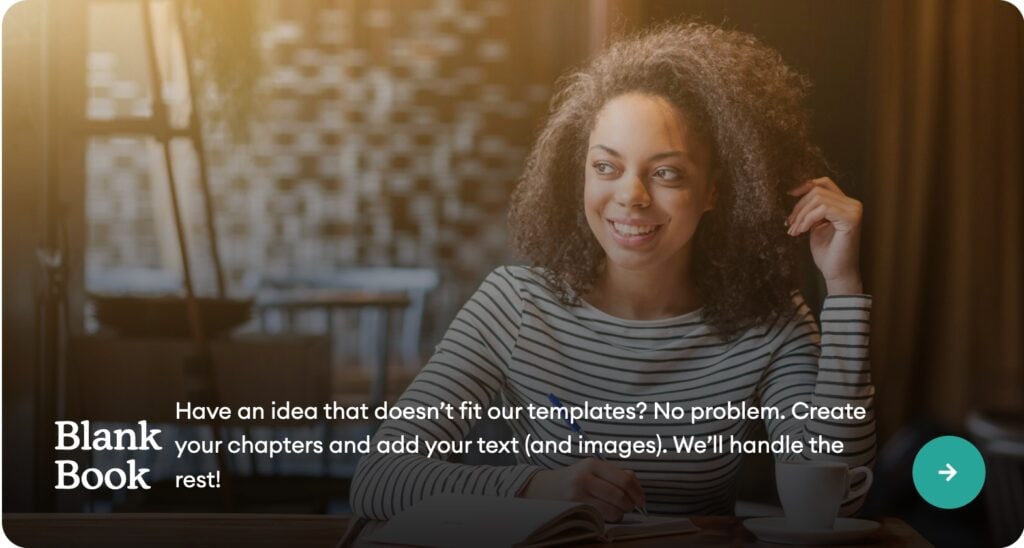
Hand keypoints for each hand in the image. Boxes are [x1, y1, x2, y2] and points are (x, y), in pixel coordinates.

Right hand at [519, 458, 645, 521]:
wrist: (543, 488)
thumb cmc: (573, 479)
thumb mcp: (591, 470)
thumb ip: (614, 474)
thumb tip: (636, 486)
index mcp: (593, 464)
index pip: (625, 479)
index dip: (637, 492)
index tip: (640, 499)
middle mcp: (585, 478)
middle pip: (620, 495)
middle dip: (630, 504)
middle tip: (631, 507)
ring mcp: (578, 494)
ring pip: (613, 510)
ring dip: (621, 513)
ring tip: (617, 510)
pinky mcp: (574, 508)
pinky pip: (602, 517)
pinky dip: (609, 518)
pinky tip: (606, 514)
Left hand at [786, 177, 863, 294]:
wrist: (836, 272)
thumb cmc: (827, 252)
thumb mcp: (816, 224)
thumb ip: (813, 209)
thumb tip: (796, 192)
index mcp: (845, 204)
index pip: (825, 183)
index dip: (806, 185)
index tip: (790, 194)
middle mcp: (853, 204)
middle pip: (817, 191)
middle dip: (799, 207)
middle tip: (789, 224)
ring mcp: (854, 210)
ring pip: (818, 198)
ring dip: (801, 215)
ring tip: (794, 230)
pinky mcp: (851, 218)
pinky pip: (823, 209)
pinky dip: (807, 219)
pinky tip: (801, 231)